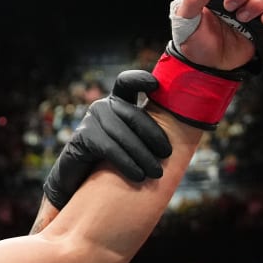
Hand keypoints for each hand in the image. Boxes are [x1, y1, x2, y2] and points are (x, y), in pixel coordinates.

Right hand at [42, 70, 171, 208]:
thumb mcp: (131, 142)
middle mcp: (103, 106)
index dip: (139, 79)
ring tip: (156, 173)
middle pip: (133, 114)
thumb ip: (146, 132)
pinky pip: (109, 148)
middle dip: (153, 135)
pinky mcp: (81, 136)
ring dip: (143, 155)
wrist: (79, 183)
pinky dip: (127, 163)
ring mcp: (90, 120)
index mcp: (118, 101)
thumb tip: (182, 131)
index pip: (127, 82)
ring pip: (123, 134)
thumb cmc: (112, 162)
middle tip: (167, 155)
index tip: (156, 85)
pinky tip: (138, 175)